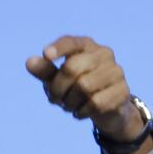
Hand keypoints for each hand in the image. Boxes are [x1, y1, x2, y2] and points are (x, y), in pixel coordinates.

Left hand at [25, 35, 152, 153]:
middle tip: (54, 99)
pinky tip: (79, 112)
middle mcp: (104, 54)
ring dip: (69, 102)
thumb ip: (45, 71)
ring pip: (84, 86)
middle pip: (72, 68)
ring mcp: (116, 72)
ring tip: (68, 106)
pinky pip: (96, 102)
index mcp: (87, 45)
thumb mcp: (58, 79)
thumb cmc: (77, 88)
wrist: (106, 109)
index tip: (46, 55)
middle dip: (57, 87)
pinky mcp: (122, 91)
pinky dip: (82, 111)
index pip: (71, 41)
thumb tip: (29, 62)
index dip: (59, 48)